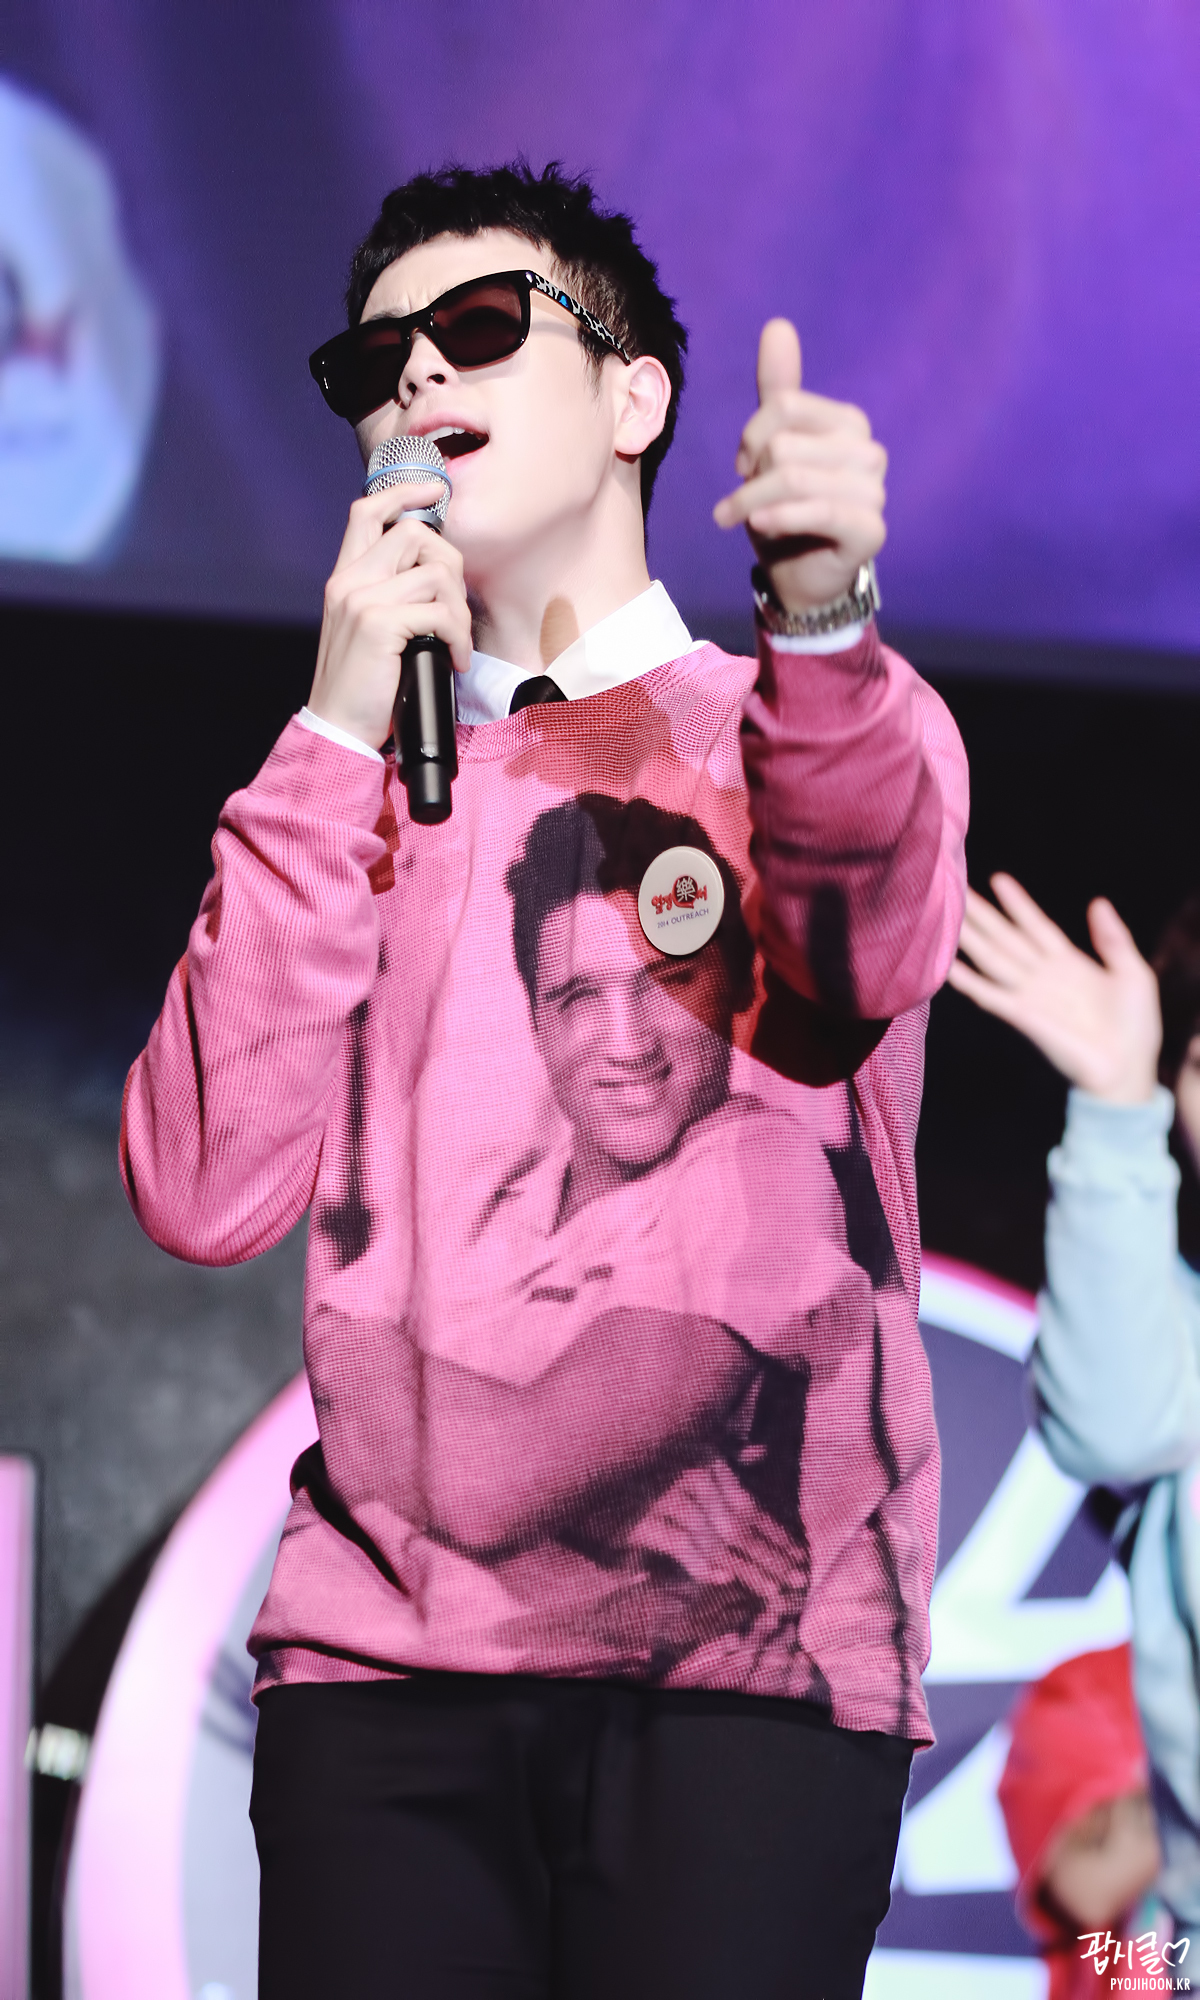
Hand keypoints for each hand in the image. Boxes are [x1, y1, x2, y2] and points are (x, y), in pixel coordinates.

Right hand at [308, 480, 472, 749]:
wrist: (338, 728)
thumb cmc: (363, 686)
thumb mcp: (367, 631)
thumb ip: (387, 596)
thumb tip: (436, 576)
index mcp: (344, 578)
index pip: (367, 512)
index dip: (403, 493)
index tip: (434, 491)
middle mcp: (349, 581)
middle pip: (413, 534)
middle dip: (451, 567)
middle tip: (457, 611)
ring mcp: (361, 599)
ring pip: (434, 573)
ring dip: (459, 610)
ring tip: (456, 643)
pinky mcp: (377, 624)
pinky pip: (438, 612)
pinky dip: (457, 637)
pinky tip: (454, 659)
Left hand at [712, 319, 886, 612]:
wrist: (799, 576)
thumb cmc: (785, 510)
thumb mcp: (773, 447)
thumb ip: (778, 389)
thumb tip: (778, 325)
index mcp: (849, 423)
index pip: (784, 406)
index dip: (750, 437)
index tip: (742, 467)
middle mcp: (869, 451)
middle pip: (785, 444)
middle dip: (752, 476)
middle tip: (746, 500)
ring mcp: (875, 492)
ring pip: (795, 478)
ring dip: (755, 501)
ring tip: (746, 519)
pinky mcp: (871, 530)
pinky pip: (820, 511)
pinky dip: (781, 517)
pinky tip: (759, 524)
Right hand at [947, 875, 1161, 1102]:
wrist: (1127, 1068)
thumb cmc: (1135, 1025)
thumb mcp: (1133, 973)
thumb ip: (1113, 938)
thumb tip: (1097, 901)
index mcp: (1069, 963)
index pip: (1037, 926)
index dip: (1018, 904)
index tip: (997, 879)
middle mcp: (1043, 975)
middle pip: (1006, 938)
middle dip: (982, 915)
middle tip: (955, 891)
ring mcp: (1030, 995)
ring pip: (993, 959)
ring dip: (970, 939)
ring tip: (947, 918)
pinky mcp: (1024, 1017)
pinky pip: (991, 996)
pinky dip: (970, 982)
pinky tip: (948, 966)